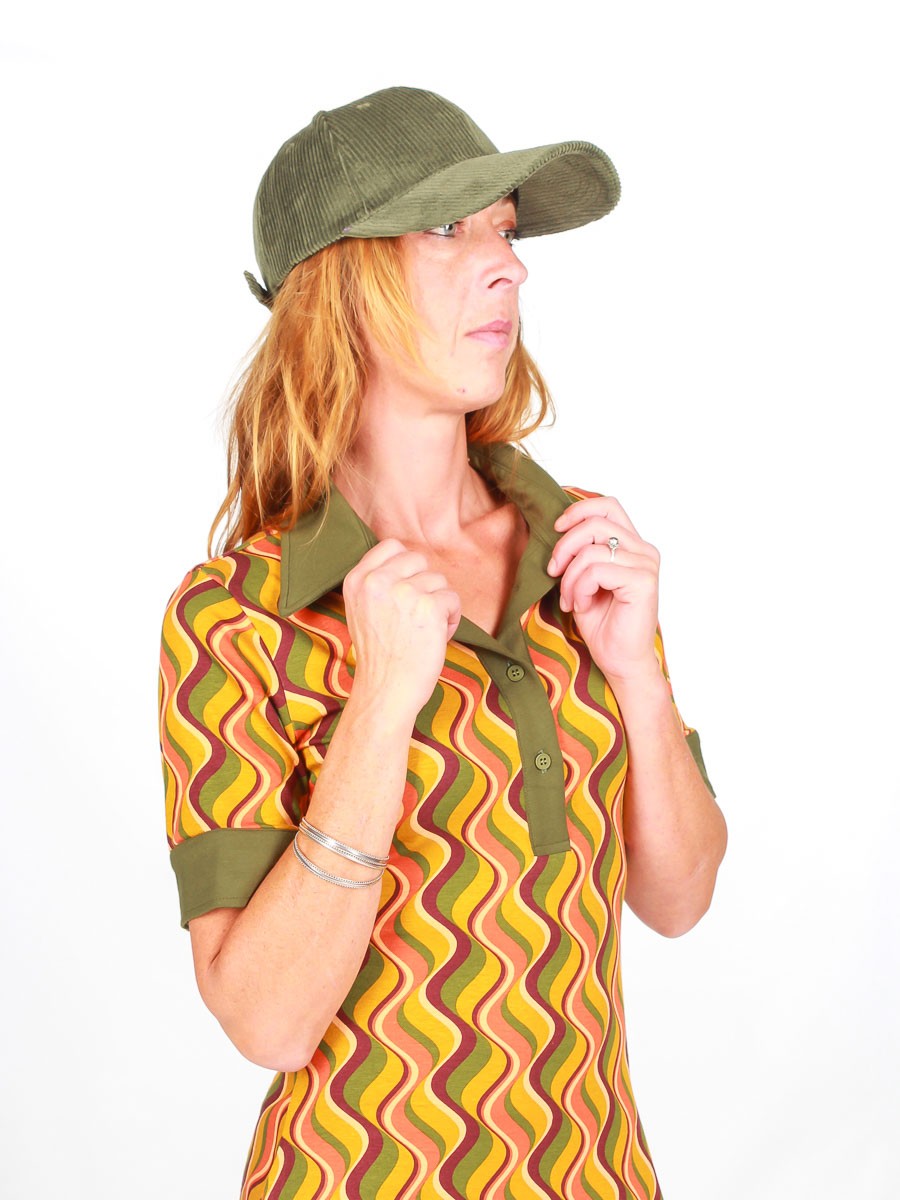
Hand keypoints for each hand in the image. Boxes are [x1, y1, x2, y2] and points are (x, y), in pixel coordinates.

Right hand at [343, 539, 461, 723]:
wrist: (385, 690)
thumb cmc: (379, 654)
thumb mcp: (362, 609)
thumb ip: (377, 582)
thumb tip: (408, 560)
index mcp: (357, 580)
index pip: (391, 546)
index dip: (407, 565)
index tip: (406, 587)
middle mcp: (377, 582)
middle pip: (419, 559)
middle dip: (425, 584)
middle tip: (416, 613)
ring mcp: (403, 593)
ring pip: (438, 580)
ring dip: (439, 604)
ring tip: (424, 629)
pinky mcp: (428, 608)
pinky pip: (453, 599)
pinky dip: (452, 618)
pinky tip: (437, 636)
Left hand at [547, 497, 660, 685]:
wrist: (620, 661)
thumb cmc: (603, 624)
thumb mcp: (583, 580)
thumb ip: (579, 553)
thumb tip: (558, 528)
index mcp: (632, 545)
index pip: (608, 506)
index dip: (578, 510)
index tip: (556, 528)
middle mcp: (644, 550)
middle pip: (595, 522)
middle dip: (565, 545)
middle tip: (553, 571)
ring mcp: (646, 565)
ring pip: (591, 550)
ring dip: (570, 576)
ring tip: (570, 598)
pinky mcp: (643, 582)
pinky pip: (596, 571)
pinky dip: (578, 588)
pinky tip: (581, 605)